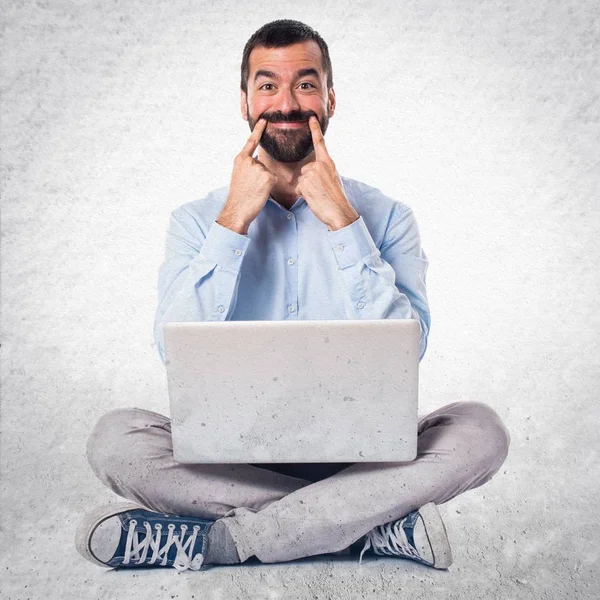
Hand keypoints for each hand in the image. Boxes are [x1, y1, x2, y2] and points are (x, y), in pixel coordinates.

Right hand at [217, 118, 276, 233]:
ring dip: (265, 182)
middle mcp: (249, 161)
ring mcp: (259, 168)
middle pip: (263, 164)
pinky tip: (260, 192)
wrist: (237, 209)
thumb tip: (258, 165)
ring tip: (254, 190)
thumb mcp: (238, 175)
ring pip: (269, 173)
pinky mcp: (268, 177)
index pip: (251, 142)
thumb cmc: (238, 196)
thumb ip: (247, 166)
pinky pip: (274, 179)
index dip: (258, 130)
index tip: (264, 120)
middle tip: (250, 187)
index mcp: (240, 159)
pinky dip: (270, 187)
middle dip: (261, 176)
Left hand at [295, 115, 359, 230]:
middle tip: (320, 191)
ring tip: (318, 195)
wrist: (338, 211)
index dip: (315, 129)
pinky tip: (314, 198)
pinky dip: (304, 195)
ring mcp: (312, 173)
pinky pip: (298, 188)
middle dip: (308, 182)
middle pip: (305, 170)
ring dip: (306, 189)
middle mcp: (320, 165)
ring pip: (301, 180)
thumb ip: (323, 171)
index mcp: (328, 163)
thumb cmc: (336, 198)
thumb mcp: (333, 179)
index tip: (311, 118)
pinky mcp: (305, 182)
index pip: (320, 143)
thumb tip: (313, 172)